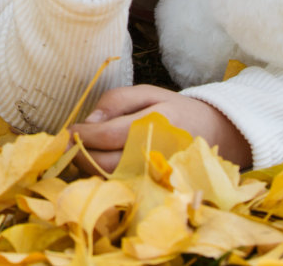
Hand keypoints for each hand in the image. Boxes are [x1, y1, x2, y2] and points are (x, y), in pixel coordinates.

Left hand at [72, 84, 250, 171]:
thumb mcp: (148, 93)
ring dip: (88, 170)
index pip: (108, 135)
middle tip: (67, 146)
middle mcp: (156, 154)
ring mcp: (158, 176)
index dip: (82, 135)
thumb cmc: (175, 110)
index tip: (66, 131)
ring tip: (80, 155)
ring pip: (112, 181)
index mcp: (154, 124)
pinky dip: (105, 180)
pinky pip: (124, 188)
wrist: (216, 133)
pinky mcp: (158, 189)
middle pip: (106, 163)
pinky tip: (97, 167)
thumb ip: (116, 101)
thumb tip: (89, 122)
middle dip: (79, 155)